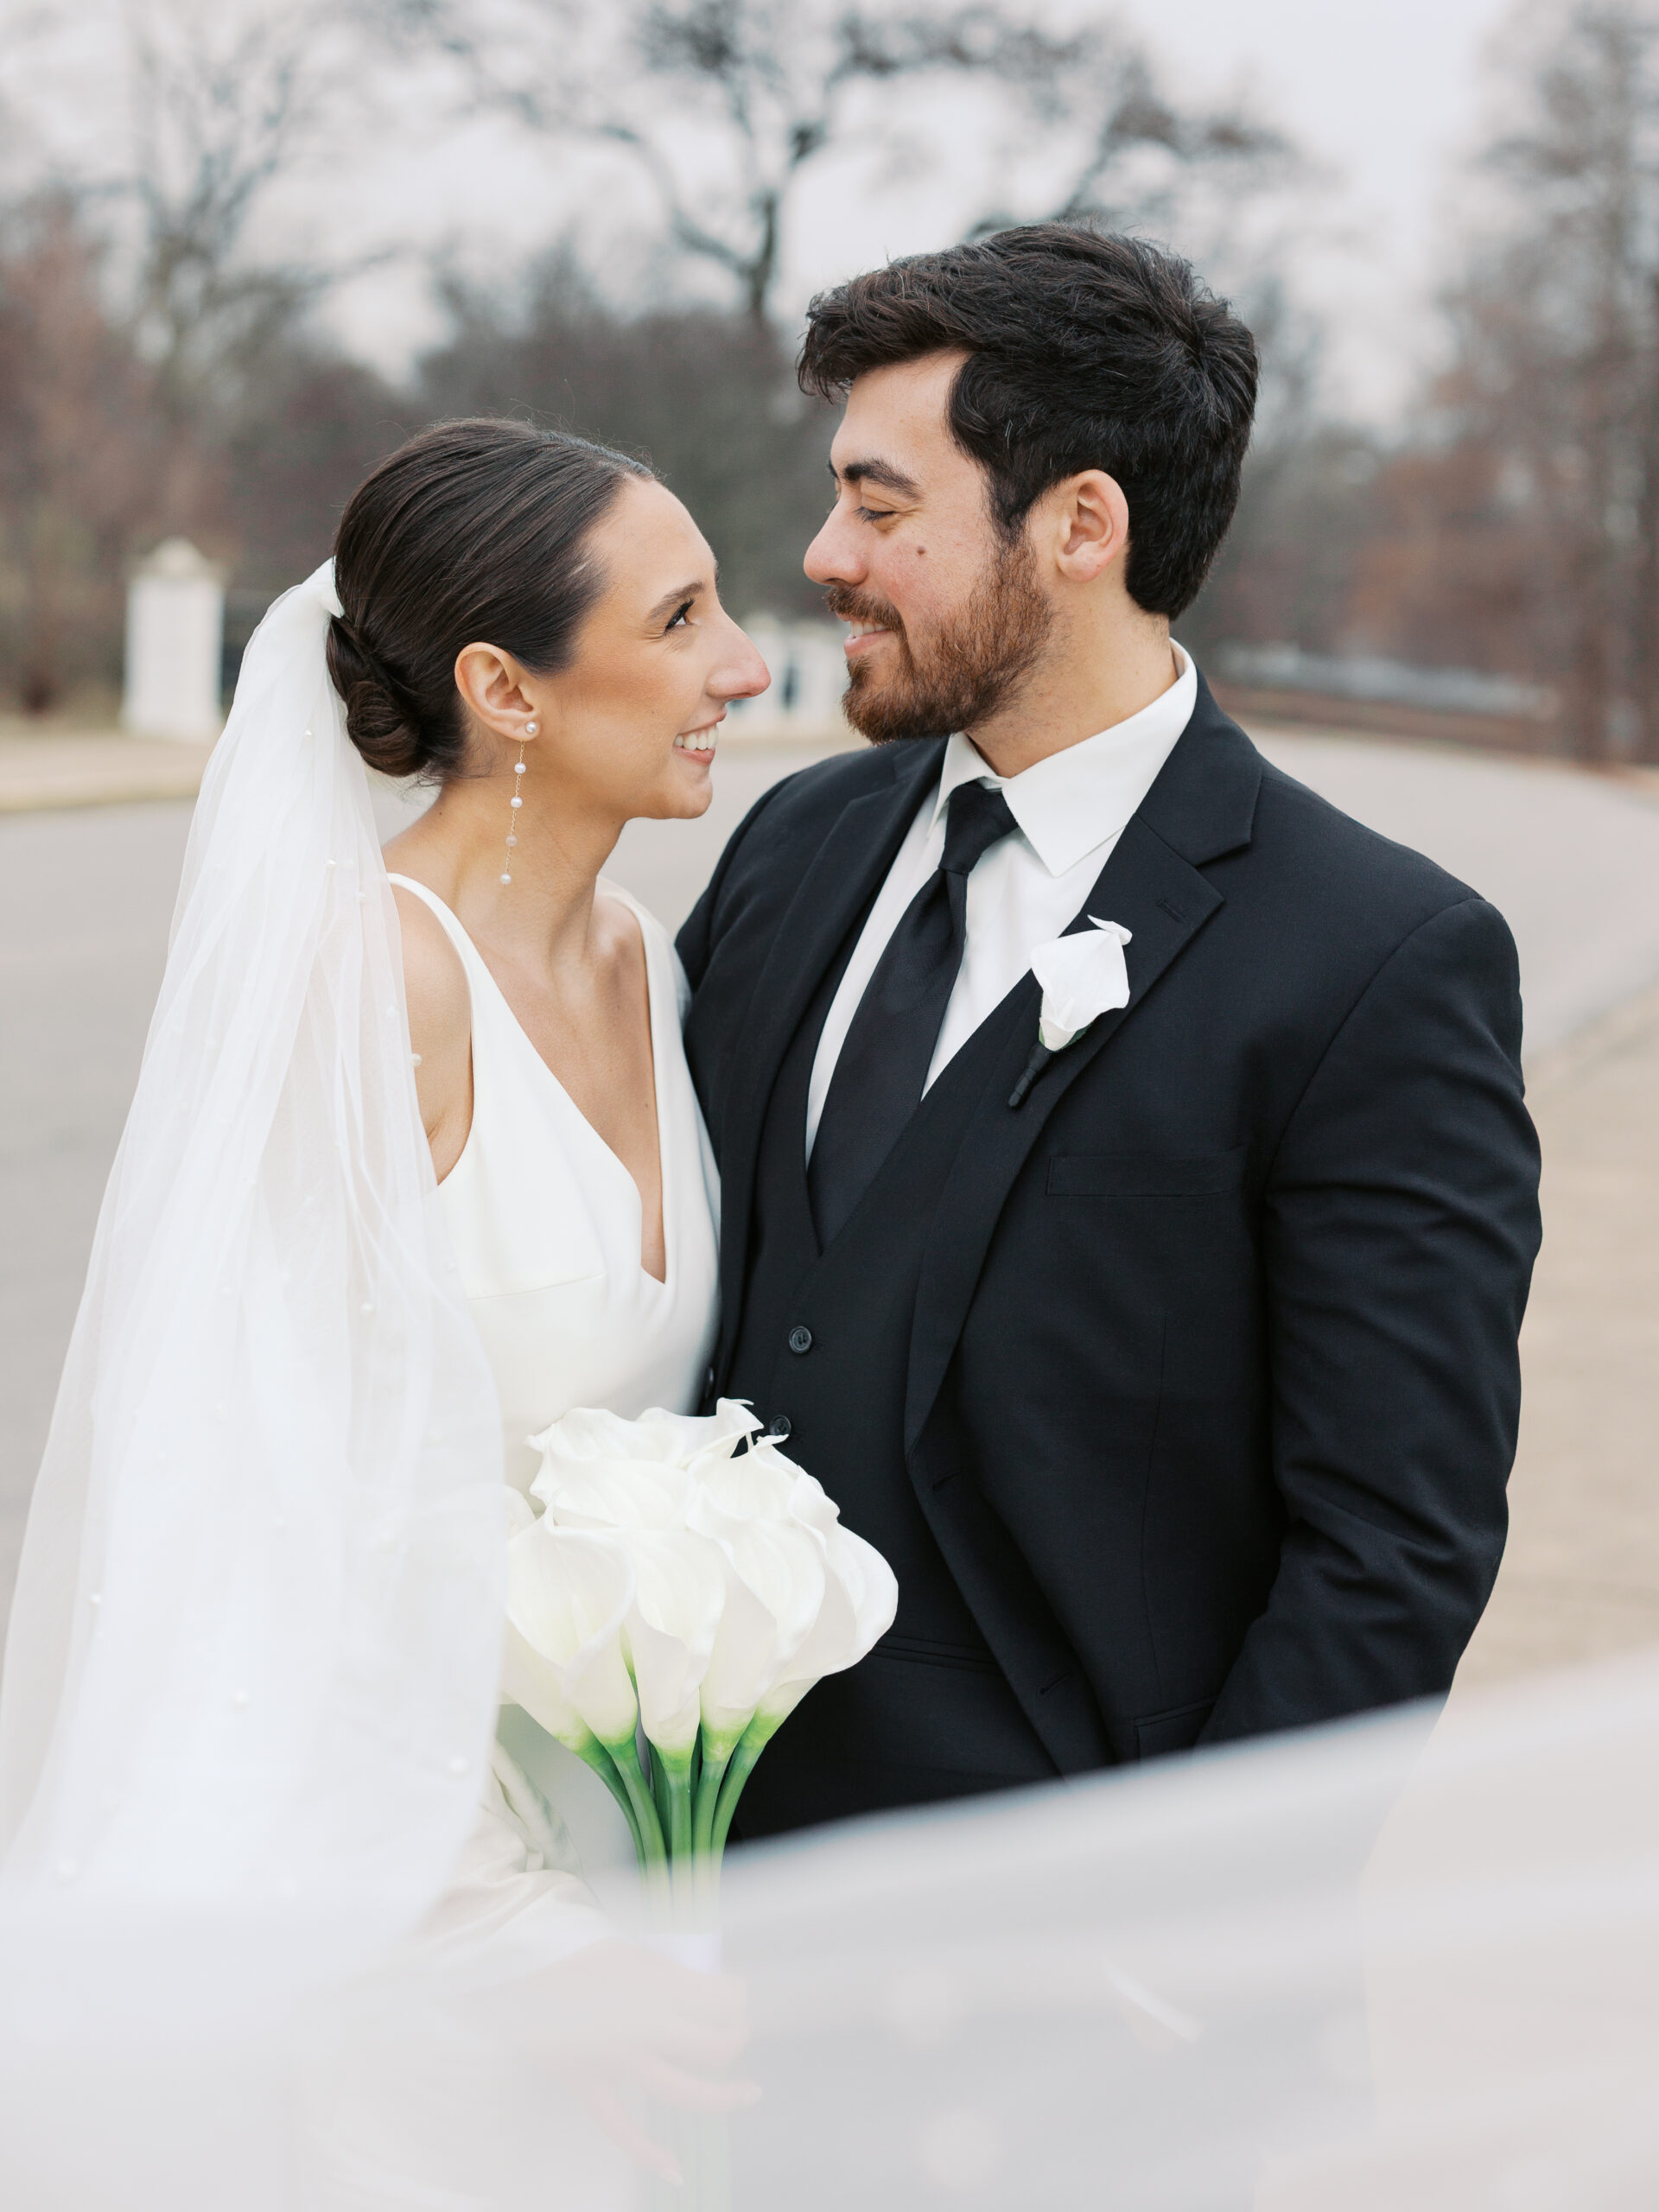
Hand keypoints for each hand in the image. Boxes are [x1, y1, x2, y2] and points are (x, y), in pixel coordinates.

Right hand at [539, 1938, 757, 2183]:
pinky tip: (676, 2173)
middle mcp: (643, 2021)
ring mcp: (616, 2057)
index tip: (737, 1998)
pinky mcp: (588, 2082)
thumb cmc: (579, 1959)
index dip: (739, 2000)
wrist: (521, 1973)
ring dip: (723, 2095)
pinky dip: (649, 2155)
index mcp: (655, 1982)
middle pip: (715, 2045)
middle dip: (736, 2040)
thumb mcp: (633, 1953)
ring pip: (684, 2089)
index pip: (723, 1998)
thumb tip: (712, 1991)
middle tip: (737, 2034)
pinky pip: (621, 2129)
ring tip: (748, 2092)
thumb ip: (670, 1976)